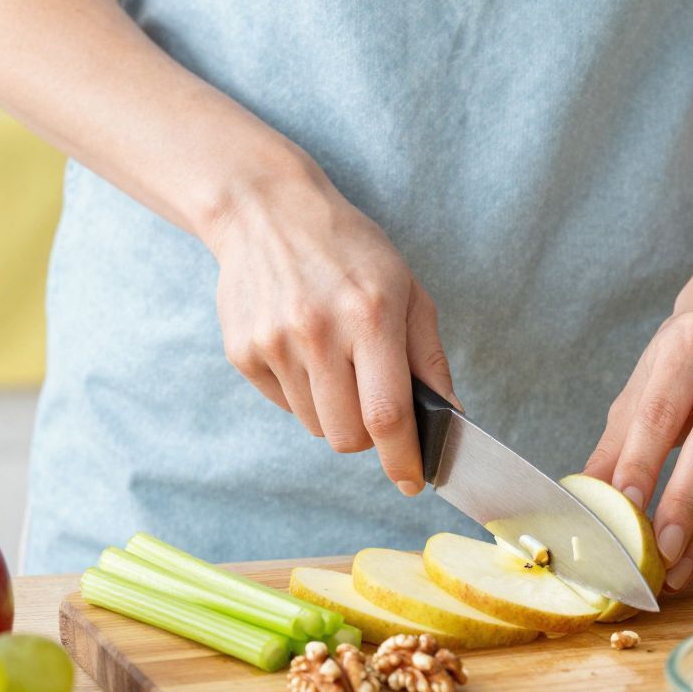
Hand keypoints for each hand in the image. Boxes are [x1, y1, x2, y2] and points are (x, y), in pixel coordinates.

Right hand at [206, 168, 453, 494]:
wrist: (266, 210)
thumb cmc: (349, 249)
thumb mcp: (407, 288)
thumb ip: (429, 357)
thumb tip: (449, 417)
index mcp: (370, 315)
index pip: (387, 414)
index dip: (403, 458)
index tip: (413, 481)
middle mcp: (318, 332)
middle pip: (346, 437)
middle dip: (369, 438)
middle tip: (374, 406)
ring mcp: (274, 343)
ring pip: (315, 426)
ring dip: (334, 412)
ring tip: (335, 361)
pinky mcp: (243, 351)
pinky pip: (283, 404)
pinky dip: (302, 392)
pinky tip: (303, 347)